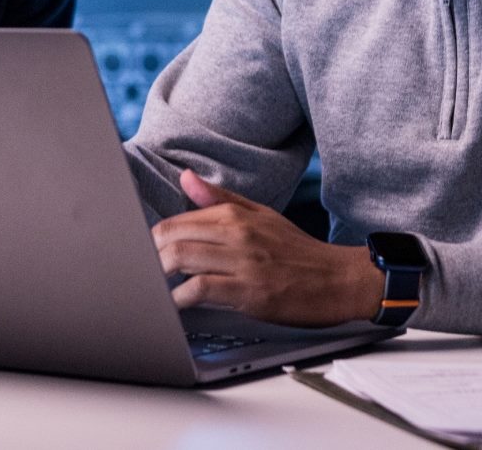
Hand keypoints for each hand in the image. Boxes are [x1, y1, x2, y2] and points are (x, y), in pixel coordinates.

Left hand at [150, 169, 385, 326]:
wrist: (338, 279)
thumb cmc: (298, 251)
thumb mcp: (261, 215)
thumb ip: (220, 199)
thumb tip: (186, 177)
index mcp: (236, 214)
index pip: (176, 221)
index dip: (152, 239)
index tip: (144, 253)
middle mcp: (237, 233)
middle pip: (170, 237)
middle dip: (149, 256)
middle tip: (143, 272)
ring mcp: (242, 262)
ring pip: (180, 259)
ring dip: (159, 276)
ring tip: (154, 288)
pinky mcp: (249, 291)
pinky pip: (200, 289)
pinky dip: (180, 299)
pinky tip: (176, 305)